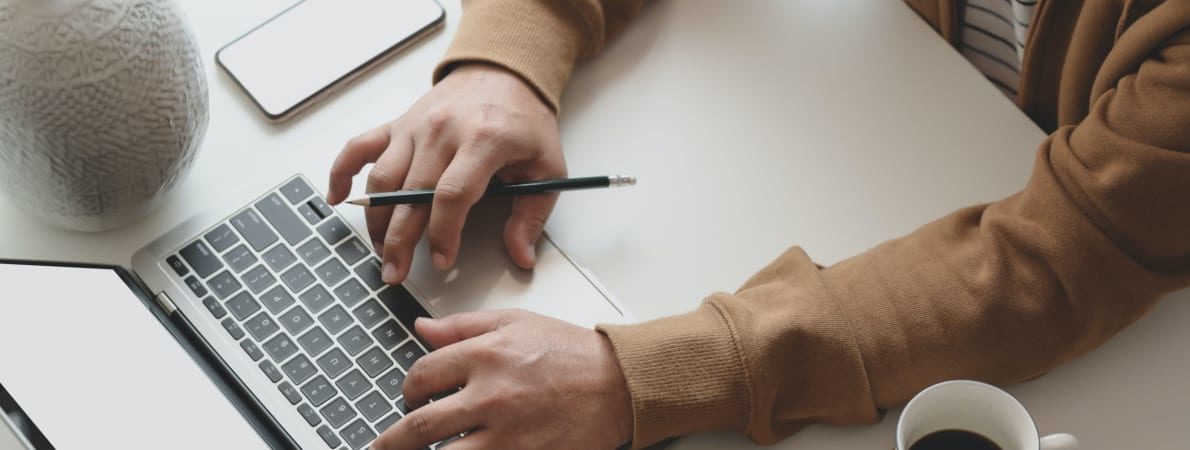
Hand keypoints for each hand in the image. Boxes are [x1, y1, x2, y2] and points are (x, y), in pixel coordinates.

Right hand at [327, 64, 565, 283]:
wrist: (503, 72)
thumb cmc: (523, 121)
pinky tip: (337, 198)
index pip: (452, 195)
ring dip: (376, 219)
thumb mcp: (547, 166)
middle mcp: (442, 131)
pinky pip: (359, 147)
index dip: (443, 233)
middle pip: (410, 194)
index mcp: (483, 140)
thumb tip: (521, 255)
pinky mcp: (398, 124)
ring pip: (383, 178)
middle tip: (396, 272)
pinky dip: (341, 171)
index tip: (442, 260)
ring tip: (382, 251)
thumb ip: (532, 214)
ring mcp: (415, 127)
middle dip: (400, 240)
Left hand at [371, 310, 633, 449]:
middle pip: (419, 427)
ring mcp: (508, 435)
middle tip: (382, 448)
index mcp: (486, 355)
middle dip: (392, 442)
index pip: (420, 375)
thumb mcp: (517, 322)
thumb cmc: (572, 353)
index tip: (410, 397)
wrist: (621, 384)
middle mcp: (492, 395)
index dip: (407, 389)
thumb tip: (421, 328)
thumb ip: (463, 326)